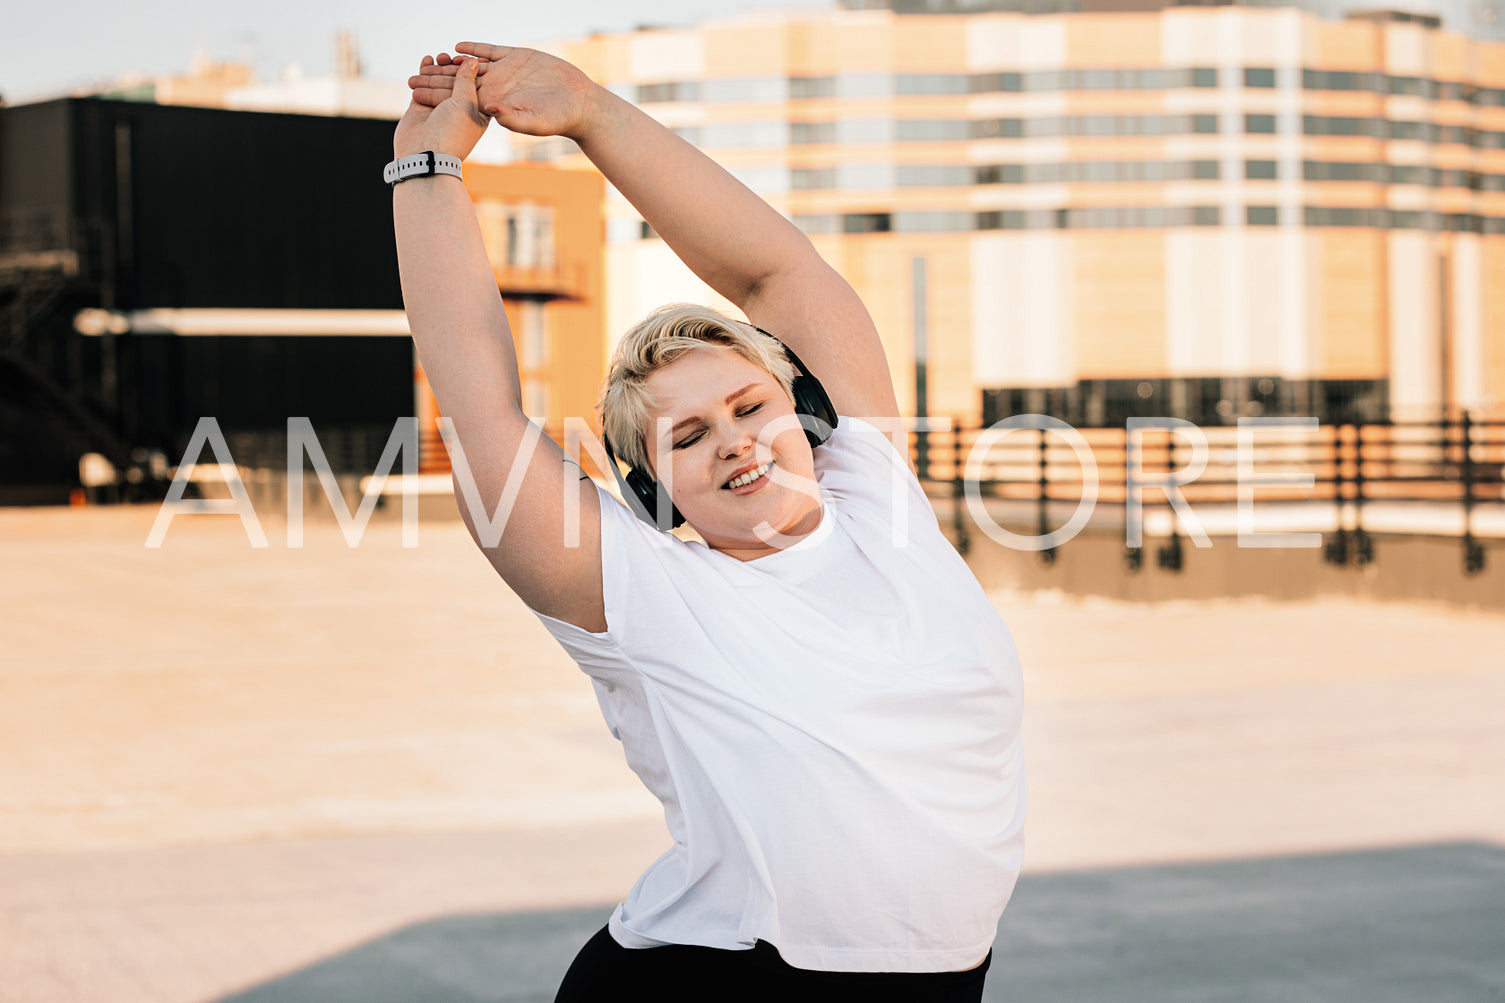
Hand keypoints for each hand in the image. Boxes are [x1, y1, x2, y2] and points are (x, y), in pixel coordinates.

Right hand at [393, 54, 488, 159]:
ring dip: (439, 69)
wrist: (424, 154)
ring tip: (440, 56)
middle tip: (451, 56)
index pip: (478, 87)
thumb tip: (473, 60)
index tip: (473, 56)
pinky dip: (425, 72)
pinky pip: (424, 85)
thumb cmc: (452, 132)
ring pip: (440, 82)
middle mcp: (459, 111)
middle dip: (454, 68)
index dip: (475, 71)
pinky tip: (427, 59)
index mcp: (478, 114)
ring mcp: (440, 109)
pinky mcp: (421, 107)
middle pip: (458, 82)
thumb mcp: (465, 103)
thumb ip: (466, 80)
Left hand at [408, 42, 601, 139]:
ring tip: (429, 60)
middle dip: (434, 80)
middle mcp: (496, 87)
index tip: (414, 93)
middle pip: (458, 83)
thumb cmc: (559, 119)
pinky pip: (491, 52)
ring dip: (450, 64)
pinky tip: (458, 47)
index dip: (436, 94)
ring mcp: (505, 72)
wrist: (580, 104)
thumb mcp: (533, 121)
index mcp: (494, 103)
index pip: (459, 98)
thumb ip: (512, 117)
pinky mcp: (517, 58)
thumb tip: (488, 109)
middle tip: (410, 78)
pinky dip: (474, 49)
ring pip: (470, 66)